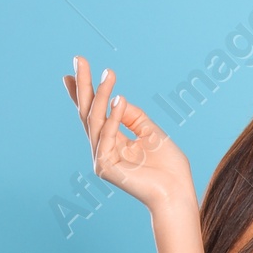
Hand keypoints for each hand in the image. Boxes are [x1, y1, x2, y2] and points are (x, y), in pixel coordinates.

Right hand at [62, 55, 193, 211]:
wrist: (177, 193)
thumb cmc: (168, 167)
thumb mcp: (150, 131)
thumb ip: (132, 115)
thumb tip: (117, 98)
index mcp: (113, 141)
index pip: (95, 112)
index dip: (85, 92)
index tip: (75, 69)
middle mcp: (103, 149)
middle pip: (89, 112)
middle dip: (84, 85)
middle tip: (79, 59)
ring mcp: (101, 158)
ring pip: (96, 120)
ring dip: (102, 95)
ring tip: (108, 73)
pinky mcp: (105, 167)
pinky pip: (107, 135)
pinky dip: (114, 116)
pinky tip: (119, 98)